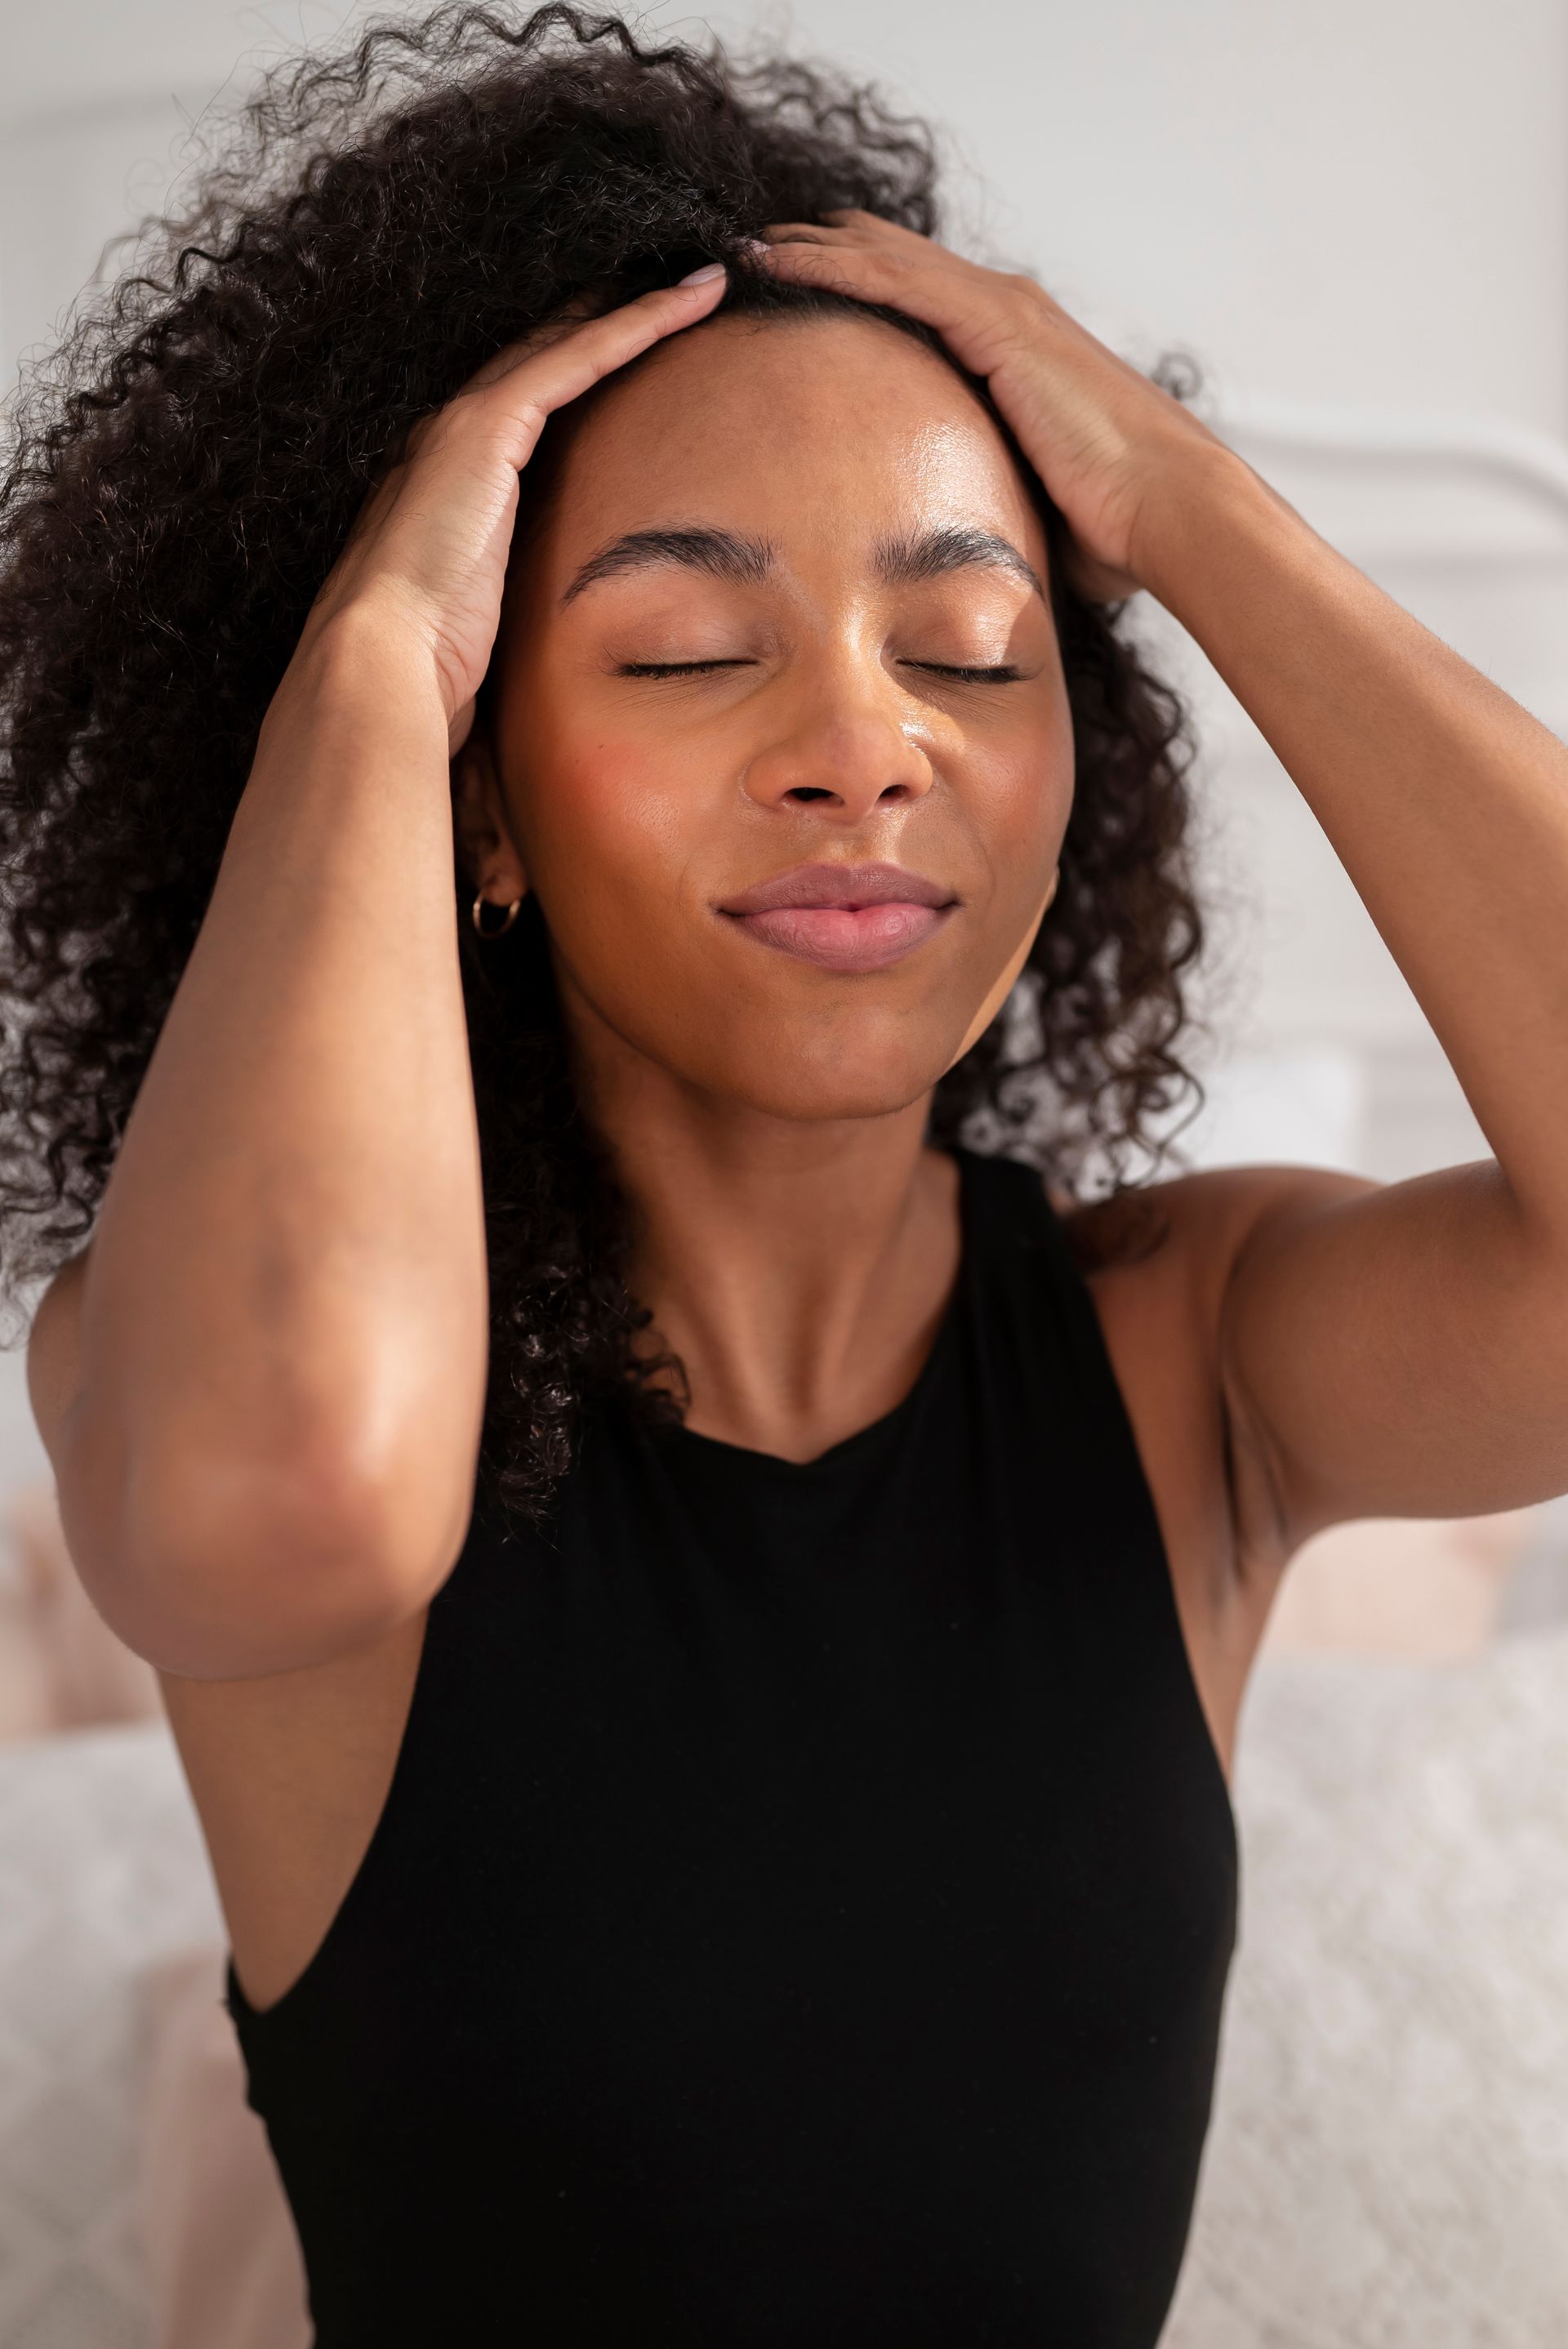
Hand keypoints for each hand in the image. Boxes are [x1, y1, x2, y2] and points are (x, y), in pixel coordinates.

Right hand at [299, 268, 728, 754]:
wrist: (378, 665)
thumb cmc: (425, 672)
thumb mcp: (484, 637)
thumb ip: (513, 622)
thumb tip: (554, 679)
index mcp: (450, 489)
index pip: (528, 412)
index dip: (584, 372)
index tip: (638, 349)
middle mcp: (452, 441)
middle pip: (548, 360)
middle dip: (611, 316)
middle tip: (681, 280)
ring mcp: (467, 426)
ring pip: (568, 343)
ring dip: (639, 302)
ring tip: (706, 274)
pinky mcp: (490, 427)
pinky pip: (579, 357)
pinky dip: (638, 321)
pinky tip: (692, 296)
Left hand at [755, 213, 1228, 602]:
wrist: (1169, 510)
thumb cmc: (1118, 530)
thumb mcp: (1034, 505)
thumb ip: (991, 506)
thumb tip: (960, 561)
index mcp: (1016, 350)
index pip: (921, 300)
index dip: (858, 288)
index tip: (795, 294)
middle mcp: (1008, 313)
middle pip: (896, 262)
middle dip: (824, 252)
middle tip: (754, 252)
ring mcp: (1004, 312)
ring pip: (886, 258)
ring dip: (813, 248)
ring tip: (745, 246)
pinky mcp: (998, 325)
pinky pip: (896, 282)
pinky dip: (833, 266)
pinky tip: (777, 261)